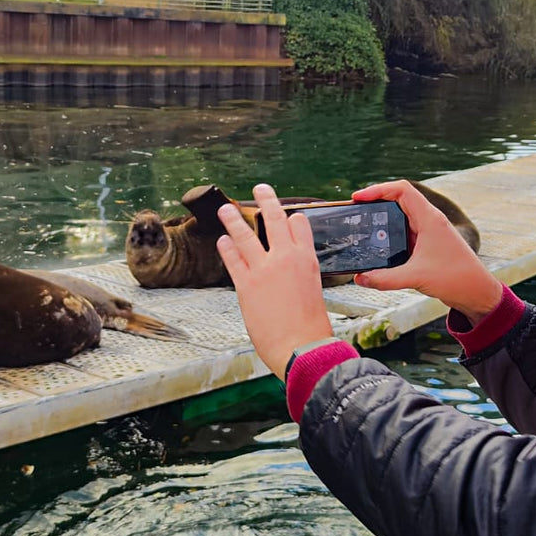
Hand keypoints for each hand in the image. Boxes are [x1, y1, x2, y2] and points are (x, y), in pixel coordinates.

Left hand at [216, 184, 335, 378]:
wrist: (301, 347)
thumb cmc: (310, 326)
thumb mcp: (313, 289)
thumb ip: (299, 273)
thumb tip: (289, 268)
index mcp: (307, 259)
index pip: (298, 224)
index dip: (290, 218)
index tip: (284, 215)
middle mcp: (285, 258)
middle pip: (274, 218)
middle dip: (266, 199)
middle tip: (260, 188)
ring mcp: (264, 269)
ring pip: (245, 235)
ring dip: (233, 219)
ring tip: (224, 209)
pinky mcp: (246, 284)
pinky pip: (232, 259)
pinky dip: (226, 248)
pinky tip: (222, 241)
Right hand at [350, 179, 503, 323]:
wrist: (477, 292)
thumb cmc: (455, 278)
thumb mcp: (416, 277)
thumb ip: (385, 278)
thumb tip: (360, 278)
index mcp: (429, 218)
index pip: (402, 190)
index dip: (378, 189)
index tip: (358, 198)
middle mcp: (429, 221)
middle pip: (398, 199)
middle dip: (376, 202)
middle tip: (356, 211)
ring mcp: (428, 232)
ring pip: (401, 217)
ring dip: (383, 219)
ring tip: (363, 225)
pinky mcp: (427, 245)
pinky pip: (405, 233)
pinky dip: (390, 236)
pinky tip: (378, 247)